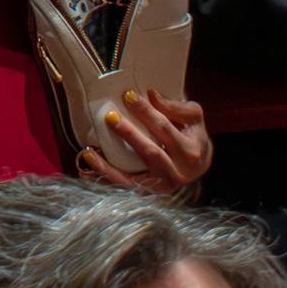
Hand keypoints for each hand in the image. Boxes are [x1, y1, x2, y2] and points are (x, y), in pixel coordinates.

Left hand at [77, 89, 212, 195]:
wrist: (199, 165)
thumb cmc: (193, 135)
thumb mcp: (193, 118)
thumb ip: (175, 107)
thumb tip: (151, 95)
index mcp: (190, 151)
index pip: (165, 128)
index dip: (146, 112)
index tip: (128, 95)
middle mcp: (178, 172)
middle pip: (151, 152)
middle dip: (129, 134)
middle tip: (110, 117)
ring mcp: (162, 186)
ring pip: (134, 180)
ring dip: (109, 168)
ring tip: (89, 153)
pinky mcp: (149, 193)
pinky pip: (125, 189)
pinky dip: (106, 180)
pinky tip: (87, 172)